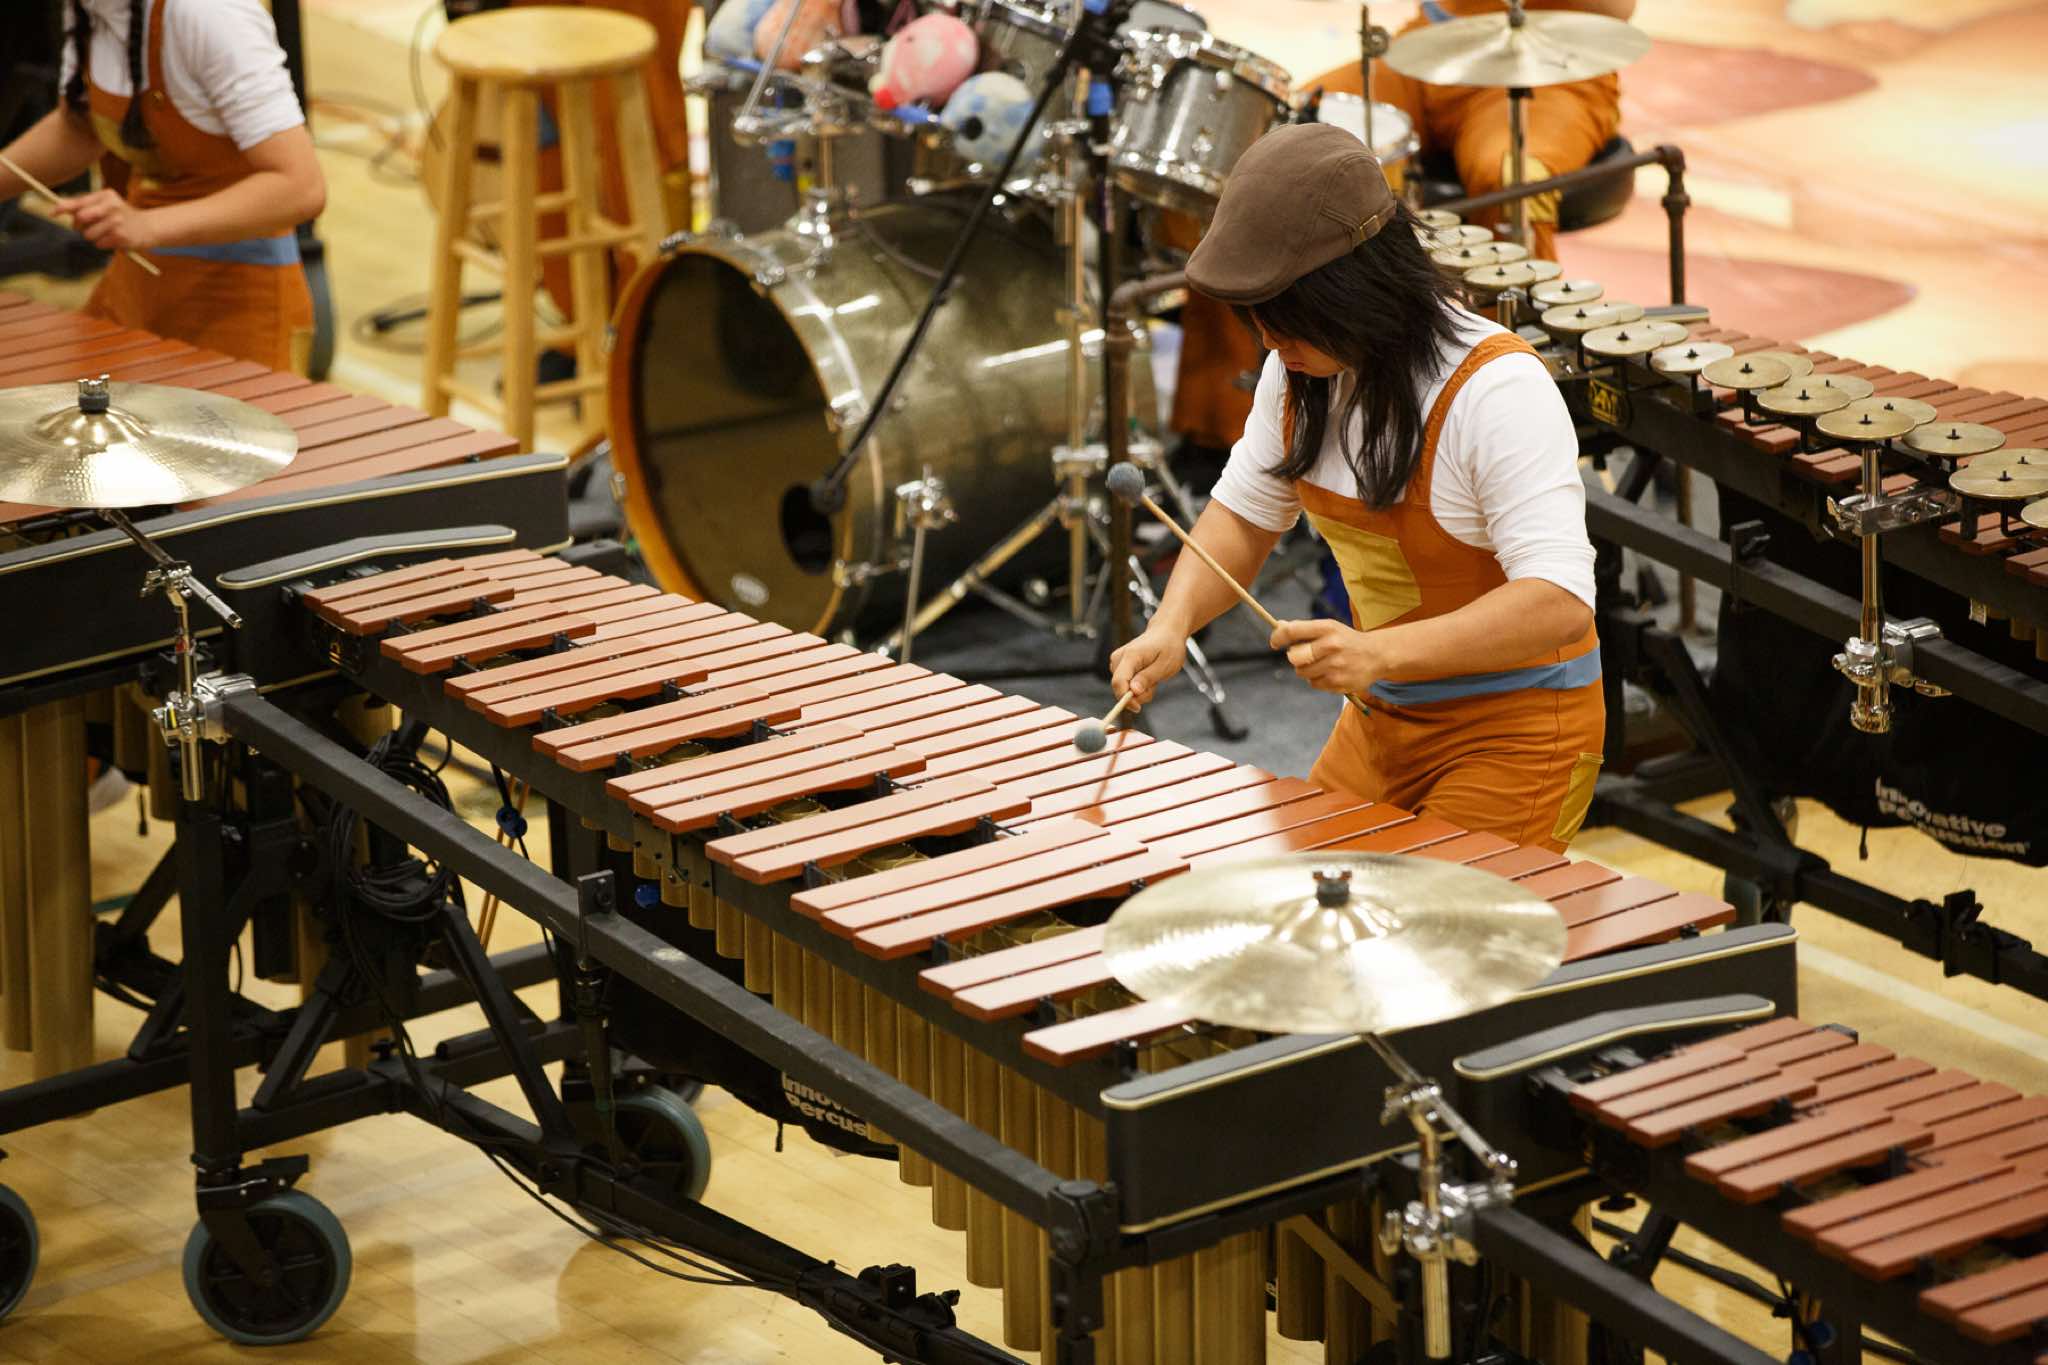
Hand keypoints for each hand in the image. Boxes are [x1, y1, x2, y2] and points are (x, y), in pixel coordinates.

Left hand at [51, 188, 159, 250]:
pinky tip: (114, 239)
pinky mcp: (121, 237)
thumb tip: (56, 209)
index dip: (63, 208)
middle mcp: (112, 206)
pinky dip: (103, 244)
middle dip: (79, 225)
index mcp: (107, 196)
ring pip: (88, 234)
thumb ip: (82, 205)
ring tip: (107, 233)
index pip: (79, 202)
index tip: (53, 213)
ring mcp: (117, 222)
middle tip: (89, 226)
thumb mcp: (105, 205)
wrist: (149, 227)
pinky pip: (99, 244)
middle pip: (80, 218)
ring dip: (93, 237)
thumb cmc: (121, 216)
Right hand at [1108, 623, 1187, 711]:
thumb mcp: (1165, 665)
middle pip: (1120, 687)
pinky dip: (1138, 685)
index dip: (1126, 699)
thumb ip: (1148, 678)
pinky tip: (1148, 675)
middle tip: (1155, 685)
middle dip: (1137, 694)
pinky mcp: (1119, 665)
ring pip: (1123, 688)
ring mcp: (1117, 661)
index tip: (1138, 708)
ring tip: (1154, 676)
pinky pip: (1125, 684)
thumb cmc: (1169, 646)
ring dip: (1139, 690)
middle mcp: (1119, 658)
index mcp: (1130, 656)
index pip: (1119, 682)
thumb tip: (1133, 691)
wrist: (1166, 631)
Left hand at [1270, 618, 1384, 695]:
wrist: (1376, 655)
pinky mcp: (1338, 683)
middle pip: (1294, 657)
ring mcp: (1335, 666)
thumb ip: (1305, 629)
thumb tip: (1279, 627)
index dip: (1278, 637)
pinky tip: (1330, 672)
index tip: (1275, 642)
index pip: (1292, 631)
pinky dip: (1317, 680)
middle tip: (1304, 656)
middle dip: (1295, 657)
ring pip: (1302, 673)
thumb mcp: (1330, 628)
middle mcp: (1331, 646)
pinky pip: (1314, 684)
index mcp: (1327, 628)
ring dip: (1306, 670)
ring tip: (1321, 664)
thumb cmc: (1346, 640)